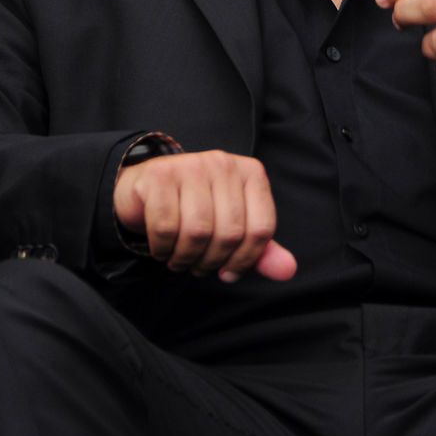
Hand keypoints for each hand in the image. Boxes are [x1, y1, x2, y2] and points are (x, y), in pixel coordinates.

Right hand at [113, 150, 296, 281]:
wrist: (146, 189)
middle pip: (230, 233)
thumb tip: (288, 270)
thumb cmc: (195, 210)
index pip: (262, 228)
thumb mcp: (233, 228)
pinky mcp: (159, 175)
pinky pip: (166, 226)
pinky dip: (162, 247)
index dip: (245, 260)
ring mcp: (191, 165)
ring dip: (186, 258)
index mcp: (250, 173)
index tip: (228, 271)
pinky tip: (162, 247)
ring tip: (180, 259)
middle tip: (198, 266)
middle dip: (212, 262)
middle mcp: (223, 163)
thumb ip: (261, 249)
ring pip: (198, 231)